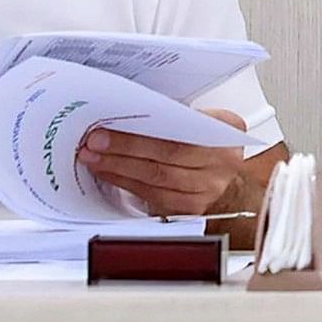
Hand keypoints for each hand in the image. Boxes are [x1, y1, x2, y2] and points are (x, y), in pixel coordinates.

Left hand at [78, 109, 250, 218]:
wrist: (223, 177)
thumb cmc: (204, 143)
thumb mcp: (200, 121)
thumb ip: (174, 116)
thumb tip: (127, 112)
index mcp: (227, 128)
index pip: (185, 126)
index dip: (150, 126)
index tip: (116, 121)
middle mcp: (223, 160)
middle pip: (169, 153)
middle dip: (126, 147)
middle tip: (95, 141)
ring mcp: (208, 188)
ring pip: (157, 177)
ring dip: (119, 166)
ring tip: (94, 157)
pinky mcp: (190, 208)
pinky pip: (152, 195)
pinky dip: (125, 182)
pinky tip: (108, 172)